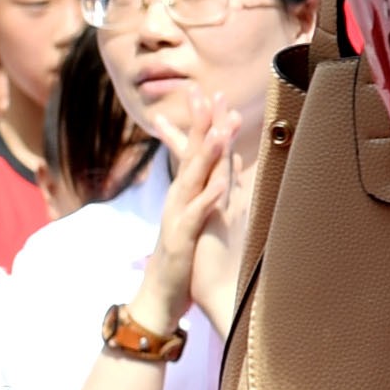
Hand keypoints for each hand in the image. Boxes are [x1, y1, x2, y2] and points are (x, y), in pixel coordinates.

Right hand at [144, 101, 259, 331]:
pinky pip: (195, 215)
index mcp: (186, 195)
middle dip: (200, 124)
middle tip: (206, 93)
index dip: (204, 123)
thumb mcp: (199, 220)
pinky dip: (207, 198)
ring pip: (193, 180)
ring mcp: (178, 218)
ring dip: (208, 154)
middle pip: (191, 156)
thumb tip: (228, 167)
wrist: (161, 297)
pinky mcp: (182, 239)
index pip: (196, 152)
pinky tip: (219, 183)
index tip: (212, 94)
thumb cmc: (184, 258)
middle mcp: (179, 200)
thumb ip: (211, 192)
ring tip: (221, 130)